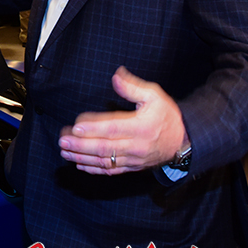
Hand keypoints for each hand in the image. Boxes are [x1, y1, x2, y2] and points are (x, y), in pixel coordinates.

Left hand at [58, 67, 186, 174]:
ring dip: (82, 157)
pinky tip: (79, 164)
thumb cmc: (166, 115)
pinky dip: (94, 169)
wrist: (184, 140)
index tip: (76, 125)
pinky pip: (112, 170)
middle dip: (81, 145)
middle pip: (105, 147)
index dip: (93, 128)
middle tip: (62, 141)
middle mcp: (137, 145)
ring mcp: (134, 159)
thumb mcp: (154, 96)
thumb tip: (116, 76)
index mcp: (142, 126)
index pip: (113, 127)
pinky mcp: (133, 167)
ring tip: (64, 152)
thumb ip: (133, 87)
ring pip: (105, 160)